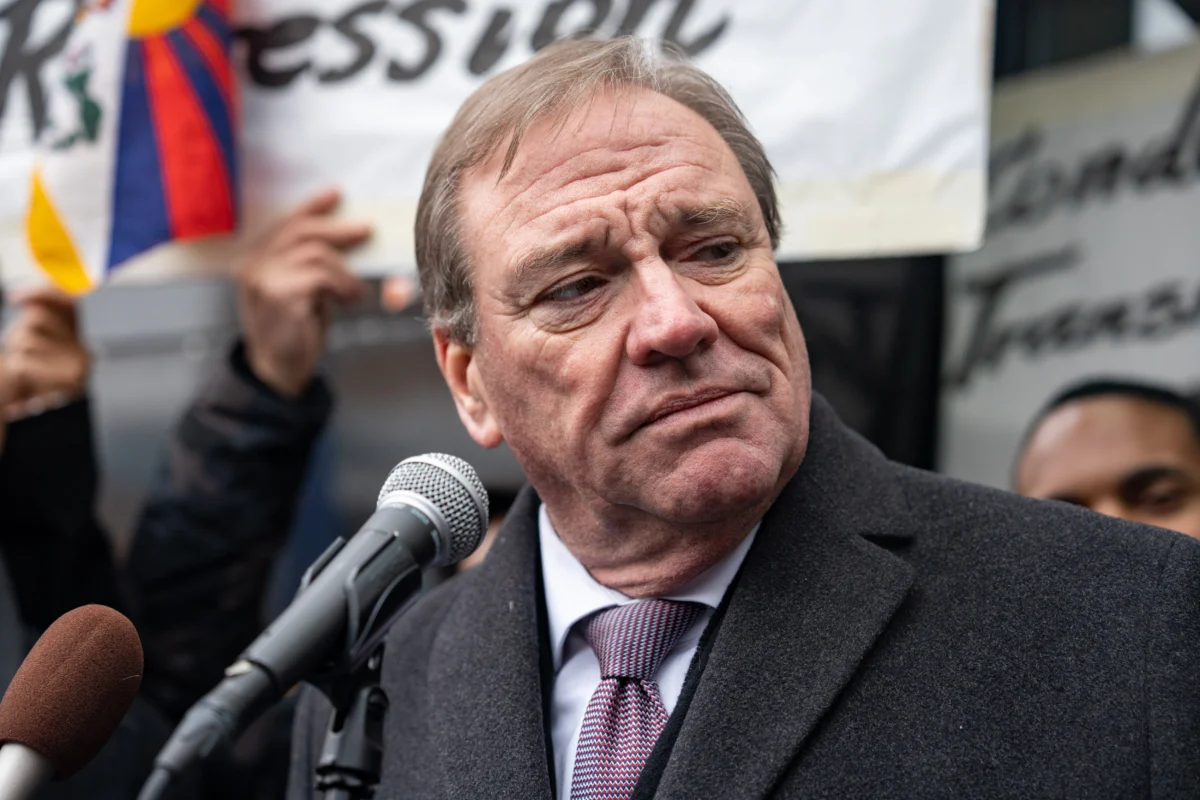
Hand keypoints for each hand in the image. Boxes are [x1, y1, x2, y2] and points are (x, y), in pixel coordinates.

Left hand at [1, 288, 89, 419]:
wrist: (37, 427)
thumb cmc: (30, 387)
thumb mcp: (34, 347)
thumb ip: (37, 319)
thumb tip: (26, 296)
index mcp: (80, 341)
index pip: (71, 302)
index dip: (44, 292)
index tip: (16, 297)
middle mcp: (84, 352)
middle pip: (39, 319)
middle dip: (19, 334)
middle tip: (21, 358)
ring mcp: (76, 367)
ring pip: (26, 340)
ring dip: (14, 356)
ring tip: (24, 378)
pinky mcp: (65, 382)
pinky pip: (21, 363)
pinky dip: (13, 373)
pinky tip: (24, 388)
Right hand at [236, 188, 370, 397]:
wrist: (278, 371)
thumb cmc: (294, 331)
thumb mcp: (301, 292)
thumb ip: (310, 266)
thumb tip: (349, 238)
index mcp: (256, 260)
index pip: (286, 223)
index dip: (312, 206)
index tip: (337, 193)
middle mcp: (254, 265)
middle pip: (302, 231)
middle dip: (338, 228)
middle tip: (367, 229)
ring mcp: (263, 278)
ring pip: (316, 253)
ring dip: (345, 272)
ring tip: (354, 292)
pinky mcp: (279, 294)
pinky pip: (321, 275)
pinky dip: (343, 285)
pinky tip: (350, 300)